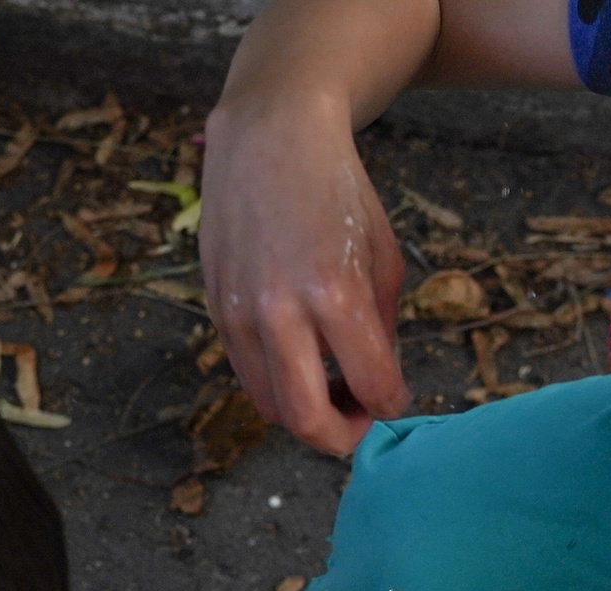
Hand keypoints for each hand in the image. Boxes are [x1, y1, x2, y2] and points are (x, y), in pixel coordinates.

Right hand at [201, 92, 410, 455]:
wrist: (270, 134)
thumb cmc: (337, 191)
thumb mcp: (384, 257)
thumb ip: (382, 328)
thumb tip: (377, 385)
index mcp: (336, 293)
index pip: (374, 389)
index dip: (391, 406)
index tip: (394, 397)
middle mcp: (282, 310)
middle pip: (307, 421)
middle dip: (341, 437)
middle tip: (357, 419)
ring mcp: (241, 311)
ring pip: (270, 407)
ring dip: (306, 413)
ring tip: (330, 387)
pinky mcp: (216, 307)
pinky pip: (246, 373)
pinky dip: (277, 383)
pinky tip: (300, 360)